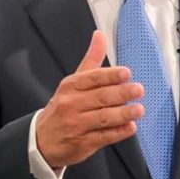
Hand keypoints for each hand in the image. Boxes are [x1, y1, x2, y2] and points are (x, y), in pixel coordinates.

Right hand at [36, 30, 143, 168]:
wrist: (40, 139)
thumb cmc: (64, 105)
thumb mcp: (73, 81)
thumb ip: (91, 59)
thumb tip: (100, 35)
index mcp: (71, 86)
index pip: (93, 78)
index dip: (110, 75)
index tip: (126, 73)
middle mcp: (72, 104)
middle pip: (100, 97)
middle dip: (121, 93)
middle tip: (139, 90)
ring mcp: (77, 125)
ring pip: (102, 118)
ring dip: (122, 114)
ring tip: (138, 110)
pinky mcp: (82, 143)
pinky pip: (102, 137)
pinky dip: (117, 133)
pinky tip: (130, 128)